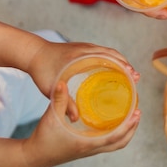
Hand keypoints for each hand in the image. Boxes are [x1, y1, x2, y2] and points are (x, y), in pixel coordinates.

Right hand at [23, 80, 139, 166]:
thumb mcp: (51, 116)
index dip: (129, 126)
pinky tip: (114, 121)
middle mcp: (91, 149)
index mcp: (87, 143)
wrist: (33, 156)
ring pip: (115, 144)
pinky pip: (108, 143)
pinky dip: (116, 133)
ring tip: (131, 116)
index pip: (115, 137)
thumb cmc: (43, 137)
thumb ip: (58, 99)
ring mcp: (89, 150)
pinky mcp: (86, 149)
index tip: (138, 113)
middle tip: (138, 112)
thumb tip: (62, 81)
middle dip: (132, 128)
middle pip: (121, 142)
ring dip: (126, 132)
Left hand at [26, 41, 140, 96]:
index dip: (124, 66)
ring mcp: (86, 47)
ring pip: (110, 52)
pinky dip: (112, 60)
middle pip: (114, 54)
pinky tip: (113, 71)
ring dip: (121, 62)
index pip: (110, 58)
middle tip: (136, 77)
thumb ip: (64, 103)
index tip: (133, 75)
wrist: (31, 53)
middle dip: (127, 65)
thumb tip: (76, 119)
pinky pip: (103, 53)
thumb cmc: (41, 71)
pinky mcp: (82, 49)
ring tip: (129, 75)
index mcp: (83, 56)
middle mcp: (87, 49)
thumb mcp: (52, 89)